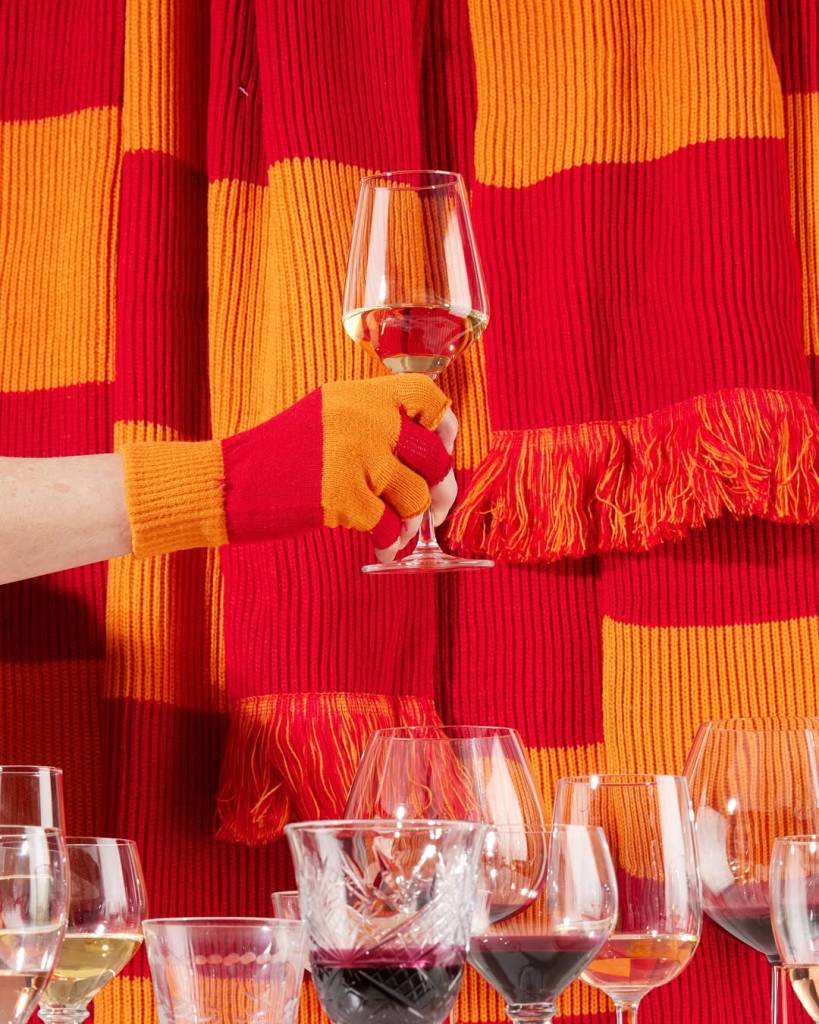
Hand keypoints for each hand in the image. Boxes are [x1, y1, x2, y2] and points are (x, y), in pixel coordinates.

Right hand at [221, 375, 456, 560]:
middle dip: (439, 487)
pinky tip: (384, 547)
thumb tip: (432, 451)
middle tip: (434, 505)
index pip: (428, 396)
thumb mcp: (328, 415)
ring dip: (412, 519)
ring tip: (397, 526)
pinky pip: (389, 526)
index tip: (440, 447)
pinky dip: (390, 542)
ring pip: (417, 495)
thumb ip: (374, 421)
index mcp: (360, 395)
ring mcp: (354, 458)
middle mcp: (363, 420)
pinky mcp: (342, 498)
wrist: (230, 481)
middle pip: (433, 454)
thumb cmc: (280, 454)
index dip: (443, 425)